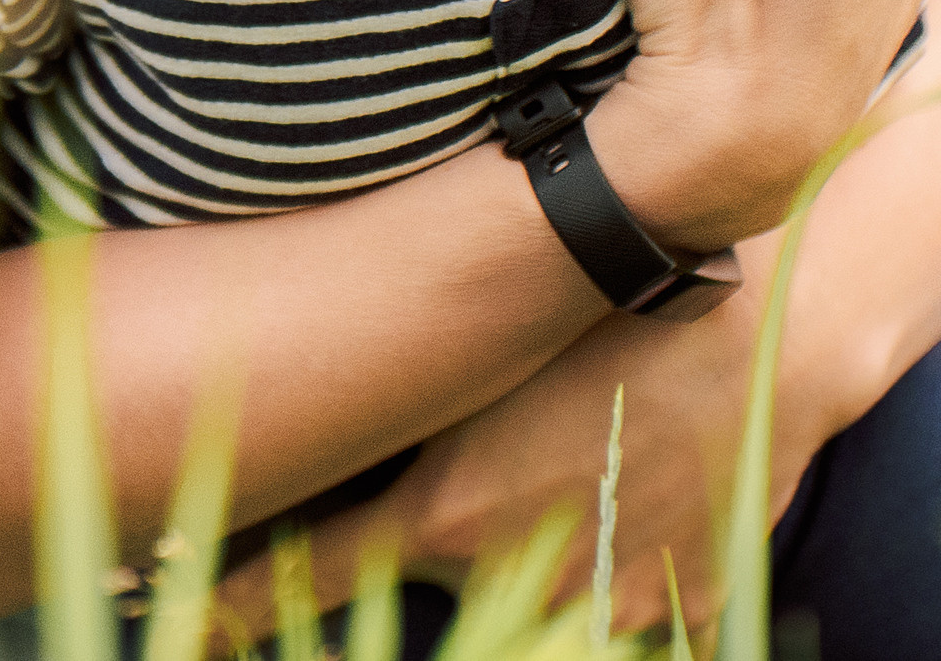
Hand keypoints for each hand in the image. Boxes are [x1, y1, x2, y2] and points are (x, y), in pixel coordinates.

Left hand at [206, 233, 821, 642]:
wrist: (775, 334)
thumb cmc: (628, 312)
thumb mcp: (497, 343)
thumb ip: (414, 388)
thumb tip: (334, 379)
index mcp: (445, 516)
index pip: (299, 580)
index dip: (226, 603)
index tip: (165, 607)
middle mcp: (506, 574)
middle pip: (423, 604)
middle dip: (418, 563)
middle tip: (459, 493)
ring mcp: (595, 605)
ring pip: (530, 620)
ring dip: (531, 574)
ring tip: (569, 494)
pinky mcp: (678, 606)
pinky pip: (640, 636)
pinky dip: (627, 611)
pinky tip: (637, 543)